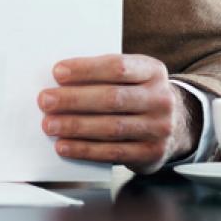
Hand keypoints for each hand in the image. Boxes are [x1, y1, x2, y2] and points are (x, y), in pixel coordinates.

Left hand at [38, 54, 191, 173]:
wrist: (174, 125)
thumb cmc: (136, 95)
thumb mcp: (130, 77)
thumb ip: (102, 76)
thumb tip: (58, 81)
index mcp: (153, 71)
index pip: (117, 66)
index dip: (86, 69)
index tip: (57, 72)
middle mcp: (161, 98)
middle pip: (112, 98)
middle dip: (74, 100)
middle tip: (46, 101)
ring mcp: (159, 128)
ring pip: (112, 127)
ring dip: (75, 126)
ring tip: (49, 124)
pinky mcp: (152, 153)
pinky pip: (114, 152)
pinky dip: (85, 149)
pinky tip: (64, 146)